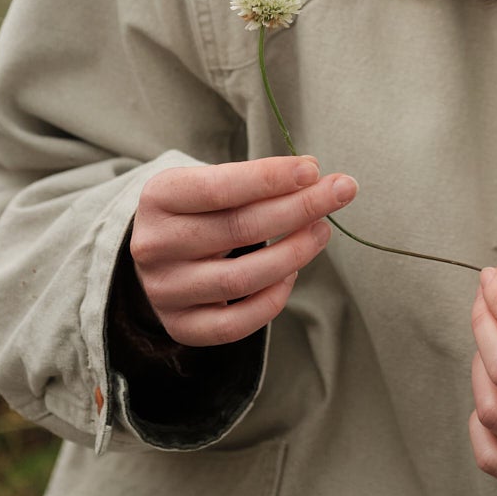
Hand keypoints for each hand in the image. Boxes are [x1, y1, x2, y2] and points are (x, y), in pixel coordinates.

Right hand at [129, 155, 356, 346]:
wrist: (158, 253)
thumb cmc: (197, 209)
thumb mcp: (210, 181)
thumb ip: (255, 180)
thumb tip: (312, 175)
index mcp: (159, 198)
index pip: (218, 187)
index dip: (269, 178)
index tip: (313, 170)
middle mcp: (155, 246)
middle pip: (237, 229)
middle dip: (299, 208)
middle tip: (342, 192)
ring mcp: (165, 291)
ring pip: (241, 279)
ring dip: (293, 253)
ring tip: (321, 230)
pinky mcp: (181, 325)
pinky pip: (235, 324)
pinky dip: (272, 300)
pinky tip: (292, 273)